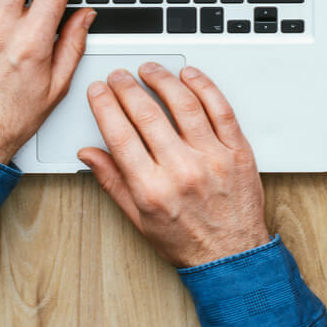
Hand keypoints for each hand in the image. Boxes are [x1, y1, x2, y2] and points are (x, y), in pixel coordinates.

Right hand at [78, 64, 269, 267]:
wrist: (232, 257)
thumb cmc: (187, 241)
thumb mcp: (139, 219)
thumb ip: (112, 181)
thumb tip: (89, 153)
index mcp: (153, 189)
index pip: (120, 135)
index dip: (105, 106)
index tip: (98, 91)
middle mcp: (182, 171)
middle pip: (148, 115)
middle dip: (127, 88)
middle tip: (119, 76)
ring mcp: (213, 158)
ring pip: (184, 105)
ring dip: (163, 80)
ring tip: (150, 70)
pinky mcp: (238, 151)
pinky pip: (221, 109)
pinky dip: (204, 87)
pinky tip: (189, 76)